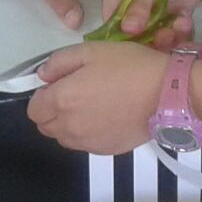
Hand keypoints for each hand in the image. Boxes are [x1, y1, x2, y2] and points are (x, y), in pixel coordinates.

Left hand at [27, 41, 166, 153]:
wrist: (167, 94)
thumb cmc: (129, 67)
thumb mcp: (91, 51)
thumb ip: (59, 62)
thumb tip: (43, 76)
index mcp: (62, 100)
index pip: (34, 110)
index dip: (42, 95)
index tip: (58, 84)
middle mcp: (70, 127)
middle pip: (45, 126)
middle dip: (52, 111)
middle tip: (74, 93)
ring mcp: (88, 143)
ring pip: (63, 138)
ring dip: (68, 124)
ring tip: (91, 105)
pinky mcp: (106, 151)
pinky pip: (84, 144)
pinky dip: (87, 133)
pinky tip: (105, 117)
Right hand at [100, 0, 201, 45]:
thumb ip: (138, 5)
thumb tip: (128, 30)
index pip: (111, 22)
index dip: (118, 37)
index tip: (130, 45)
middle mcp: (137, 9)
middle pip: (135, 36)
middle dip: (148, 42)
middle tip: (161, 37)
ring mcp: (158, 14)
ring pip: (157, 38)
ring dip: (167, 39)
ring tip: (177, 28)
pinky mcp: (178, 17)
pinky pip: (177, 34)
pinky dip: (182, 33)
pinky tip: (186, 21)